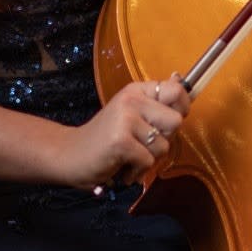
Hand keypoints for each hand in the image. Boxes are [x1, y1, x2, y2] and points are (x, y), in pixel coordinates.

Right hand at [66, 75, 190, 188]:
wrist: (69, 155)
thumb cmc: (105, 139)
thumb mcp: (131, 114)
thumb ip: (156, 103)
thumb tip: (180, 79)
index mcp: (136, 91)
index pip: (177, 90)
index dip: (181, 108)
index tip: (164, 122)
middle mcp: (131, 100)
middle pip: (175, 121)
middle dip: (163, 140)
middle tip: (140, 144)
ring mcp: (125, 119)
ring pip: (163, 146)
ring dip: (148, 159)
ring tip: (128, 156)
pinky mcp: (120, 141)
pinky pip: (148, 161)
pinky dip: (136, 171)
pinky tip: (121, 166)